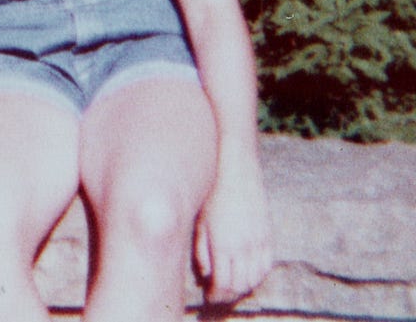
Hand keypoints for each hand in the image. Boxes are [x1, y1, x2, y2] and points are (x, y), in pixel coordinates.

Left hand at [195, 157, 273, 303]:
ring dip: (244, 288)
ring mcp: (259, 241)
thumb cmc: (210, 191)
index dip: (216, 297)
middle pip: (240, 285)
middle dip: (228, 296)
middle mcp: (244, 246)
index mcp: (223, 244)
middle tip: (218, 298)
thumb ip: (201, 251)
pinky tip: (248, 275)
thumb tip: (206, 275)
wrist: (235, 167)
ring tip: (231, 289)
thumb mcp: (199, 221)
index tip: (208, 300)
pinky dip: (258, 276)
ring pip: (256, 278)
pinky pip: (267, 264)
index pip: (223, 284)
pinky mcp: (268, 233)